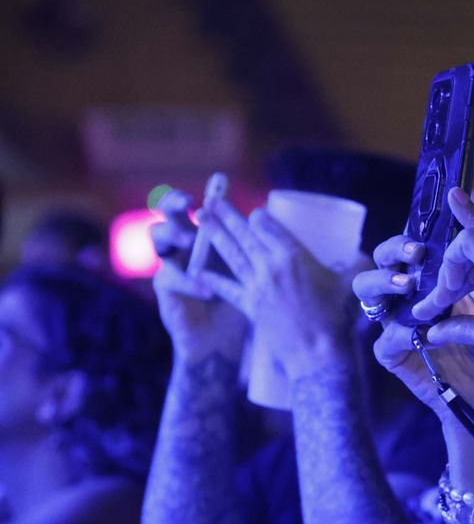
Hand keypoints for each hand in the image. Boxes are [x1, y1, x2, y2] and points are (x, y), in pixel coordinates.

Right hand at [150, 189, 248, 362]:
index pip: (201, 207)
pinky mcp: (164, 288)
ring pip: (158, 237)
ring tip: (191, 239)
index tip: (220, 182)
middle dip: (175, 203)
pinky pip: (170, 277)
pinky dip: (191, 282)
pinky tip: (208, 290)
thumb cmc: (241, 300)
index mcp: (205, 236)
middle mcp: (183, 244)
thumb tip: (266, 216)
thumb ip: (251, 246)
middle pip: (169, 213)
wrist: (223, 340)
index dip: (208, 196)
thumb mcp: (250, 270)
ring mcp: (169, 263)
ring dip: (175, 235)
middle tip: (190, 203)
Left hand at [200, 195, 354, 379]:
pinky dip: (212, 279)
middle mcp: (271, 267)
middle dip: (227, 215)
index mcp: (294, 257)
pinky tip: (199, 270)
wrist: (317, 355)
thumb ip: (355, 265)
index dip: (259, 216)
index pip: (268, 226)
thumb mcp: (350, 284)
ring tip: (201, 218)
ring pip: (231, 254)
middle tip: (211, 199)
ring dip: (214, 234)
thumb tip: (361, 255)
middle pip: (244, 235)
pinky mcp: (250, 306)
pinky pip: (226, 288)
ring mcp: (257, 287)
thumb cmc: (337, 318)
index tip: (255, 213)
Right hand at [354, 237, 473, 432]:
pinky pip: (383, 340)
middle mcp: (413, 298)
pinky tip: (421, 329)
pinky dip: (398, 331)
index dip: (420, 233)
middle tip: (417, 252)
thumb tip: (472, 207)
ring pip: (367, 293)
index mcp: (436, 280)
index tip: (429, 230)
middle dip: (395, 250)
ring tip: (409, 284)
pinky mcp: (398, 358)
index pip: (416, 247)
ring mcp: (401, 326)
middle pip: (384, 260)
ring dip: (383, 282)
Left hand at [420, 189, 473, 394]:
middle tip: (433, 259)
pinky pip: (467, 245)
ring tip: (436, 300)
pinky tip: (445, 292)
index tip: (457, 200)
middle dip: (457, 245)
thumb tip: (435, 329)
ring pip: (473, 241)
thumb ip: (468, 325)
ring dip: (450, 270)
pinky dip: (450, 266)